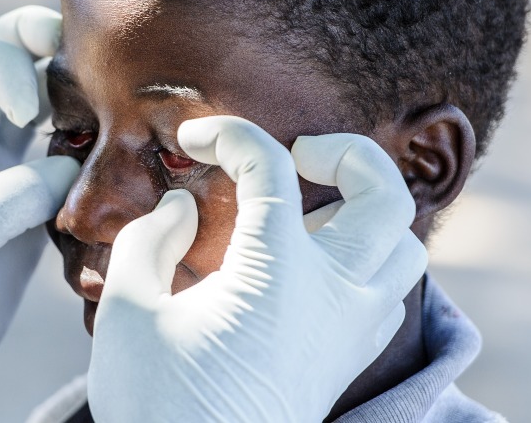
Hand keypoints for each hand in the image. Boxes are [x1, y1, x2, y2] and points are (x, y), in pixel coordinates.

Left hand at [0, 6, 79, 421]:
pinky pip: (62, 171)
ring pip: (44, 116)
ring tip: (118, 118)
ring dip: (78, 106)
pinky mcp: (22, 218)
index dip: (8, 62)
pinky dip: (91, 162)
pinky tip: (119, 171)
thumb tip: (71, 168)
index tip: (31, 111)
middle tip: (99, 67)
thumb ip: (7, 199)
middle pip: (12, 68)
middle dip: (51, 52)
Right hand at [87, 116, 427, 422]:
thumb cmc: (158, 406)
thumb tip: (184, 208)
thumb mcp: (127, 313)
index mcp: (276, 271)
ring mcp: (349, 329)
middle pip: (385, 194)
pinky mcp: (349, 359)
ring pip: (403, 246)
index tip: (196, 138)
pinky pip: (388, 290)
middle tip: (299, 152)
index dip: (230, 135)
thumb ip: (148, 241)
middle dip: (348, 152)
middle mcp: (331, 293)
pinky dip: (367, 258)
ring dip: (368, 209)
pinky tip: (315, 263)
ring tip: (310, 207)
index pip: (270, 166)